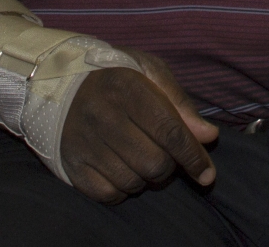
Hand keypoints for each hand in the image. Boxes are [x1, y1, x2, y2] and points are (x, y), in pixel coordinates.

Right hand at [60, 47, 218, 202]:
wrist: (60, 83)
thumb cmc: (116, 78)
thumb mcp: (150, 73)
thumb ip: (180, 103)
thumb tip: (208, 136)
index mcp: (127, 87)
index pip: (170, 131)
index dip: (193, 156)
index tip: (207, 173)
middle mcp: (103, 115)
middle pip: (154, 163)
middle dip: (170, 167)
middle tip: (166, 156)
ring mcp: (84, 142)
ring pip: (133, 182)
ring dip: (147, 179)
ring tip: (143, 159)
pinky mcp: (72, 164)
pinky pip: (109, 194)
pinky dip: (123, 189)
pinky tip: (122, 169)